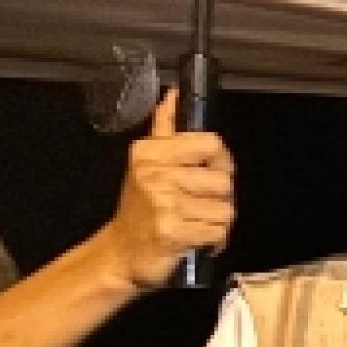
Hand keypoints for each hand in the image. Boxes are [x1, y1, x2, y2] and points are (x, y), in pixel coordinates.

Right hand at [99, 87, 236, 291]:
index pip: (211, 144)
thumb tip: (173, 95)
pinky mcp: (173, 233)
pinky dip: (215, 239)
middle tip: (201, 205)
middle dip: (220, 197)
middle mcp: (156, 174)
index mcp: (151, 153)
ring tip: (198, 222)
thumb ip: (164, 129)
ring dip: (217, 221)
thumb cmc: (138, 208)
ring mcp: (165, 204)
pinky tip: (198, 238)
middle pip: (223, 180)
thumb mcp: (145, 164)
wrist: (120, 252)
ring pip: (225, 209)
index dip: (222, 160)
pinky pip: (218, 232)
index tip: (214, 172)